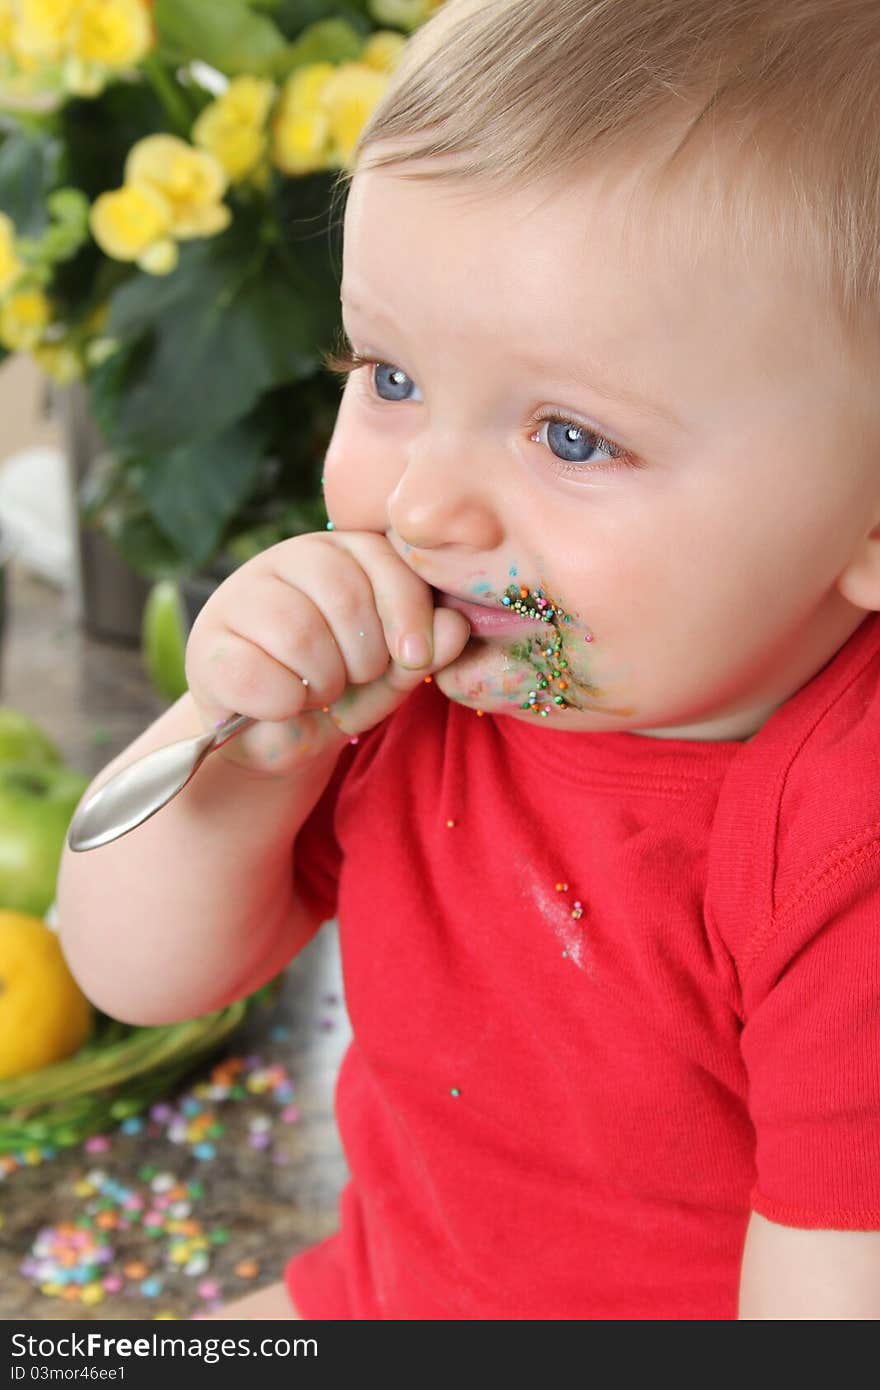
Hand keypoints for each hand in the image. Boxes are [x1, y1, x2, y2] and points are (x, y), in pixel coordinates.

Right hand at [184, 531, 470, 773]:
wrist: (278, 735)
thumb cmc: (341, 693)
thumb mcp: (393, 674)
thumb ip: (425, 649)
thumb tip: (455, 626)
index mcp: (345, 552)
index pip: (385, 561)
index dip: (407, 614)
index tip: (413, 658)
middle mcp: (290, 559)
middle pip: (344, 598)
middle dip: (363, 658)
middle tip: (350, 680)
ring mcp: (242, 594)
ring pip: (298, 632)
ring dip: (321, 683)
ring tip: (316, 693)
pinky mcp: (208, 641)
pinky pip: (255, 671)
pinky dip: (280, 703)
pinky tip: (280, 705)